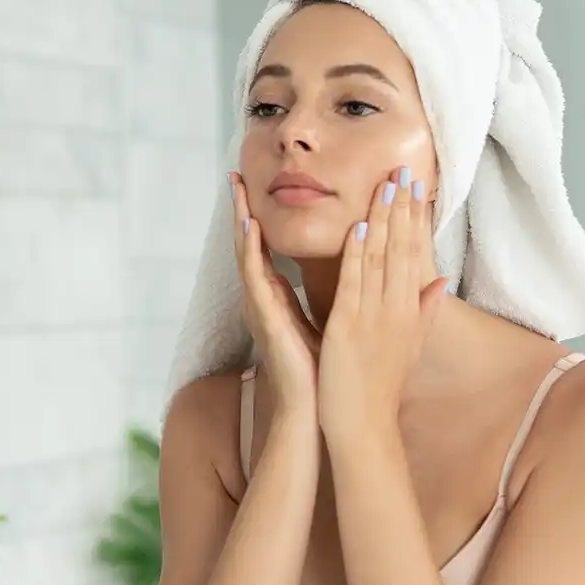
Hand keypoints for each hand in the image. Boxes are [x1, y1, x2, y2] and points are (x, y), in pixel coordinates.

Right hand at [229, 172, 319, 405]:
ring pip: (245, 254)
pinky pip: (253, 277)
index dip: (258, 219)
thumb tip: (350, 268)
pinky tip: (248, 226)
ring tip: (234, 189)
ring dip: (239, 220)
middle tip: (234, 176)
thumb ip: (332, 292)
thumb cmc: (325, 370)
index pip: (265, 250)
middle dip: (241, 211)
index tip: (254, 189)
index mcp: (278, 299)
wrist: (319, 408)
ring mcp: (261, 307)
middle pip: (248, 245)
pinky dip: (250, 250)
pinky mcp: (265, 317)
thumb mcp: (331, 319)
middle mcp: (264, 299)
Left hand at [317, 165, 447, 441]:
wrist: (364, 425)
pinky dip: (357, 257)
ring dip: (382, 220)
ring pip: (381, 260)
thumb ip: (424, 311)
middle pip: (402, 249)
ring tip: (384, 185)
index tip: (415, 186)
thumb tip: (442, 280)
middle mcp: (397, 310)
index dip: (414, 218)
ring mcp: (374, 318)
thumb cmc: (382, 388)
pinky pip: (355, 286)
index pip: (414, 254)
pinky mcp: (348, 328)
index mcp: (409, 311)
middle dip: (402, 208)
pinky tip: (358, 229)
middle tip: (402, 169)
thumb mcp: (410, 345)